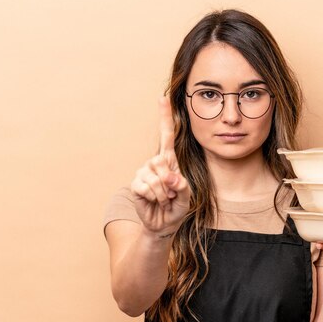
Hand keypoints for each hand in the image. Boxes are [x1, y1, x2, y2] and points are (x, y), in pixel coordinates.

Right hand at [130, 97, 190, 234]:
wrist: (164, 224)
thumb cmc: (177, 207)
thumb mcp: (186, 197)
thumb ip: (182, 186)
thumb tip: (168, 176)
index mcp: (170, 160)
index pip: (166, 135)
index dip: (165, 117)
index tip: (163, 98)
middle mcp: (154, 163)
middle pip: (161, 161)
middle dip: (170, 182)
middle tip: (171, 194)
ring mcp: (143, 172)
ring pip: (155, 177)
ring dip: (163, 193)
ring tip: (164, 199)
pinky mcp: (136, 184)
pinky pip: (146, 187)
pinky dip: (154, 198)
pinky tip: (154, 201)